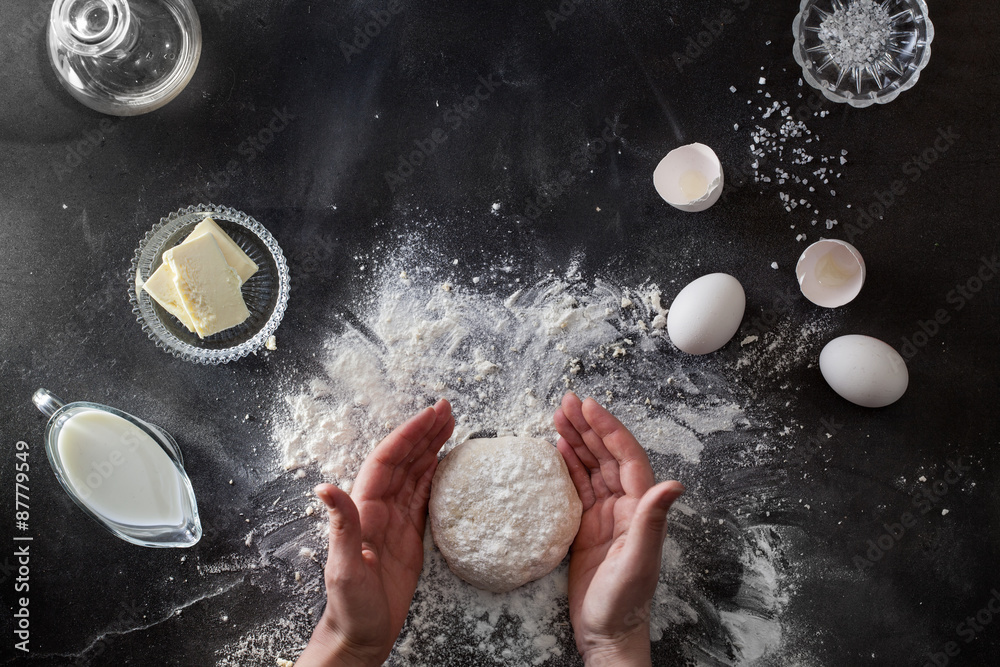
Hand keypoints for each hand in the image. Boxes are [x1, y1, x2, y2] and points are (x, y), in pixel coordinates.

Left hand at [295, 399, 453, 666]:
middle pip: (403, 460)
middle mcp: (378, 508)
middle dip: (424, 432)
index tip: (430, 415)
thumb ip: (342, 526)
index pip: (388, 461)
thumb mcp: (344, 568)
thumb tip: (325, 489)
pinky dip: (434, 476)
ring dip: (430, 448)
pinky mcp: (408, 535)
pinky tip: (445, 463)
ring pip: (414, 473)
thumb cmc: (350, 606)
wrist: (361, 635)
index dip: (408, 435)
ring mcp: (394, 520)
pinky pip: (422, 496)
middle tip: (447, 409)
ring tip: (449, 425)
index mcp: (364, 510)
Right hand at [554, 393, 684, 666]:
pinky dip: (568, 464)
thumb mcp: (638, 561)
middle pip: (606, 454)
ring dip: (576, 439)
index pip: (625, 457)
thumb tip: (675, 484)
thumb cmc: (624, 602)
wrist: (606, 632)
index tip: (589, 407)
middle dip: (588, 426)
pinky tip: (558, 448)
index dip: (609, 429)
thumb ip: (652, 521)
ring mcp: (605, 513)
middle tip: (567, 401)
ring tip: (557, 415)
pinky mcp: (587, 525)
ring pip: (591, 466)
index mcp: (640, 508)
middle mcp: (624, 505)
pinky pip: (578, 486)